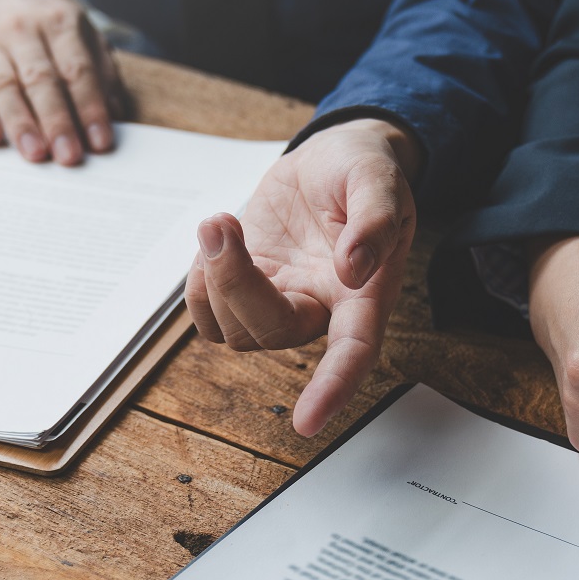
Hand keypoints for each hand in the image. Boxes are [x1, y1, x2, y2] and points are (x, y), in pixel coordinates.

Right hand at [0, 0, 126, 165]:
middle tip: (69, 156)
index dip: (90, 107)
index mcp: (60, 23)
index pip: (77, 70)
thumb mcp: (81, 31)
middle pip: (41, 80)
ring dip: (20, 123)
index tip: (100, 141)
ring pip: (4, 87)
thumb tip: (114, 114)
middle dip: (56, 121)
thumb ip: (102, 71)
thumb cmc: (44, 22)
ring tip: (35, 154)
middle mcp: (23, 30)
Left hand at [185, 118, 420, 434]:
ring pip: (232, 328)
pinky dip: (199, 282)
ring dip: (214, 276)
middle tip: (222, 222)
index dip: (333, 388)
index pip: (354, 352)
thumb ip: (375, 221)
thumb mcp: (379, 179)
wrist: (333, 158)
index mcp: (364, 294)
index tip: (308, 422)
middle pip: (271, 332)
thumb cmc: (363, 173)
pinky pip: (207, 314)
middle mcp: (320, 309)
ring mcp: (280, 302)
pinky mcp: (246, 290)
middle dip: (235, 284)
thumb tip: (354, 269)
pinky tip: (217, 241)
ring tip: (222, 222)